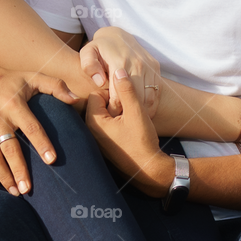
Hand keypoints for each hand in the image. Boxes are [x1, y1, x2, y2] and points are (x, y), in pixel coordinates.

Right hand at [0, 63, 76, 194]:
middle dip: (18, 170)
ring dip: (3, 176)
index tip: (52, 160)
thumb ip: (55, 86)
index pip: (30, 127)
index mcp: (13, 103)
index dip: (41, 144)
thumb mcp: (32, 77)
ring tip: (16, 192)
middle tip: (28, 189)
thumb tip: (76, 99)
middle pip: (8, 148)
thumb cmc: (10, 81)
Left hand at [79, 26, 161, 117]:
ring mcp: (149, 66)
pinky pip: (157, 93)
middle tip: (119, 120)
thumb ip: (89, 66)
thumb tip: (99, 81)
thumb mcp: (88, 53)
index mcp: (120, 63)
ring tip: (130, 117)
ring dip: (141, 111)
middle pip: (136, 100)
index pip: (119, 96)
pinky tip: (141, 111)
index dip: (113, 110)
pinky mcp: (156, 68)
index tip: (108, 116)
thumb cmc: (99, 49)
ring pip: (149, 98)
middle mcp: (138, 64)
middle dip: (127, 113)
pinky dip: (150, 105)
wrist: (117, 35)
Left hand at [85, 69, 174, 195]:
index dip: (114, 92)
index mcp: (94, 121)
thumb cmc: (142, 141)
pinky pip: (109, 125)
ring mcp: (97, 138)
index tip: (127, 100)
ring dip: (118, 112)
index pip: (98, 93)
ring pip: (106, 114)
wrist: (149, 170)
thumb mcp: (136, 112)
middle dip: (115, 102)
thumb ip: (127, 90)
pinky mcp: (105, 144)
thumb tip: (119, 70)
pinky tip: (131, 128)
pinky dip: (118, 122)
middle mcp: (91, 130)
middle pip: (100, 103)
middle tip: (130, 110)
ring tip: (132, 120)